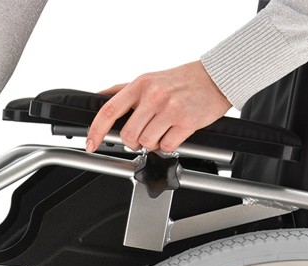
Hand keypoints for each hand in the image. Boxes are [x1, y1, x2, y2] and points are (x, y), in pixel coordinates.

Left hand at [86, 60, 230, 152]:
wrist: (216, 77)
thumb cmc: (181, 80)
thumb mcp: (148, 78)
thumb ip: (122, 90)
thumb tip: (99, 96)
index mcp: (140, 85)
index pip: (109, 110)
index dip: (96, 130)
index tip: (91, 144)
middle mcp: (153, 96)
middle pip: (128, 135)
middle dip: (133, 142)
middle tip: (142, 135)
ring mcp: (170, 109)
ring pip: (146, 143)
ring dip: (152, 143)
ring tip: (162, 131)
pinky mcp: (186, 122)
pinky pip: (166, 147)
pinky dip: (168, 146)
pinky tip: (174, 133)